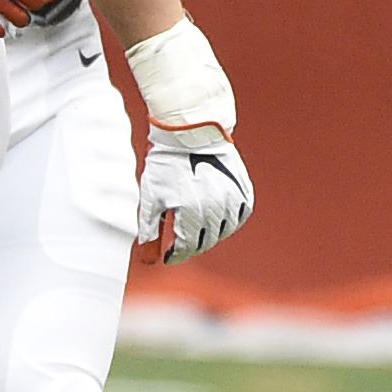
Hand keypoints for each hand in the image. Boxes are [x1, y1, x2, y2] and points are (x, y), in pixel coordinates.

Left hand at [138, 129, 251, 261]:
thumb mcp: (151, 196)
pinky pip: (240, 216)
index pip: (186, 247)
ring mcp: (232, 199)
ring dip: (210, 236)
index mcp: (190, 211)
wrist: (191, 133)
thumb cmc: (167, 164)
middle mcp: (214, 207)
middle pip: (205, 242)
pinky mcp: (243, 190)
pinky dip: (229, 221)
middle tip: (182, 246)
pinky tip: (217, 219)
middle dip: (192, 247)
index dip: (176, 256)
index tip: (169, 258)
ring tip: (197, 233)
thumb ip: (148, 228)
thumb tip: (148, 256)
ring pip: (224, 231)